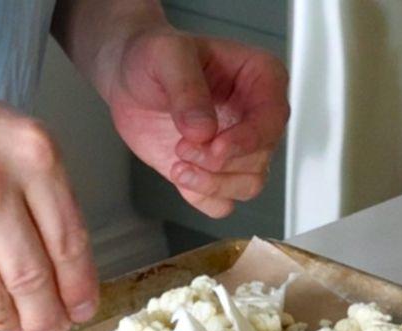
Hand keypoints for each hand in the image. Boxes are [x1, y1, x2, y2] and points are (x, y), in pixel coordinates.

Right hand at [0, 58, 97, 330]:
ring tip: (15, 322)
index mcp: (30, 155)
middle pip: (32, 278)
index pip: (68, 243)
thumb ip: (41, 201)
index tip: (82, 310)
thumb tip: (62, 281)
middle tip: (51, 330)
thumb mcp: (11, 141)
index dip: (78, 288)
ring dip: (9, 319)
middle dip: (47, 317)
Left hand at [99, 28, 289, 217]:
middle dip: (219, 162)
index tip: (216, 146)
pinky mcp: (216, 172)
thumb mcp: (167, 56)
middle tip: (182, 147)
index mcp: (260, 79)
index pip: (273, 119)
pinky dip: (201, 197)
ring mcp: (238, 148)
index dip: (248, 140)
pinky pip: (223, 203)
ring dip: (211, 183)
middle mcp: (256, 117)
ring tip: (178, 163)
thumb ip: (187, 89)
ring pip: (248, 186)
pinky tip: (179, 174)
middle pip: (261, 158)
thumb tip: (203, 130)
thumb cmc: (154, 58)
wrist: (128, 80)